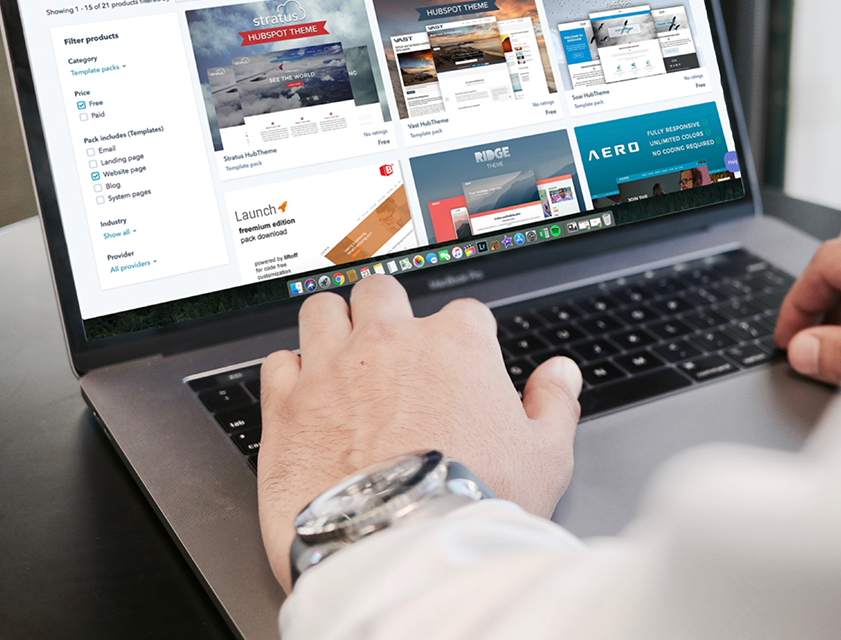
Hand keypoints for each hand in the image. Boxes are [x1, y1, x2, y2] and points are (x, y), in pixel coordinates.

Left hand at [256, 276, 582, 591]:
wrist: (399, 547)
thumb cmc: (473, 502)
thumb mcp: (545, 457)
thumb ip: (554, 403)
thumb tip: (562, 375)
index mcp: (456, 343)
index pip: (464, 314)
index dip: (464, 340)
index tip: (460, 366)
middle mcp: (390, 341)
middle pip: (382, 292)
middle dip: (387, 311)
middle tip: (392, 347)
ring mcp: (333, 366)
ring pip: (323, 310)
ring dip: (333, 327)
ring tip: (341, 356)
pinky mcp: (287, 403)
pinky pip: (278, 361)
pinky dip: (291, 374)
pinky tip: (305, 396)